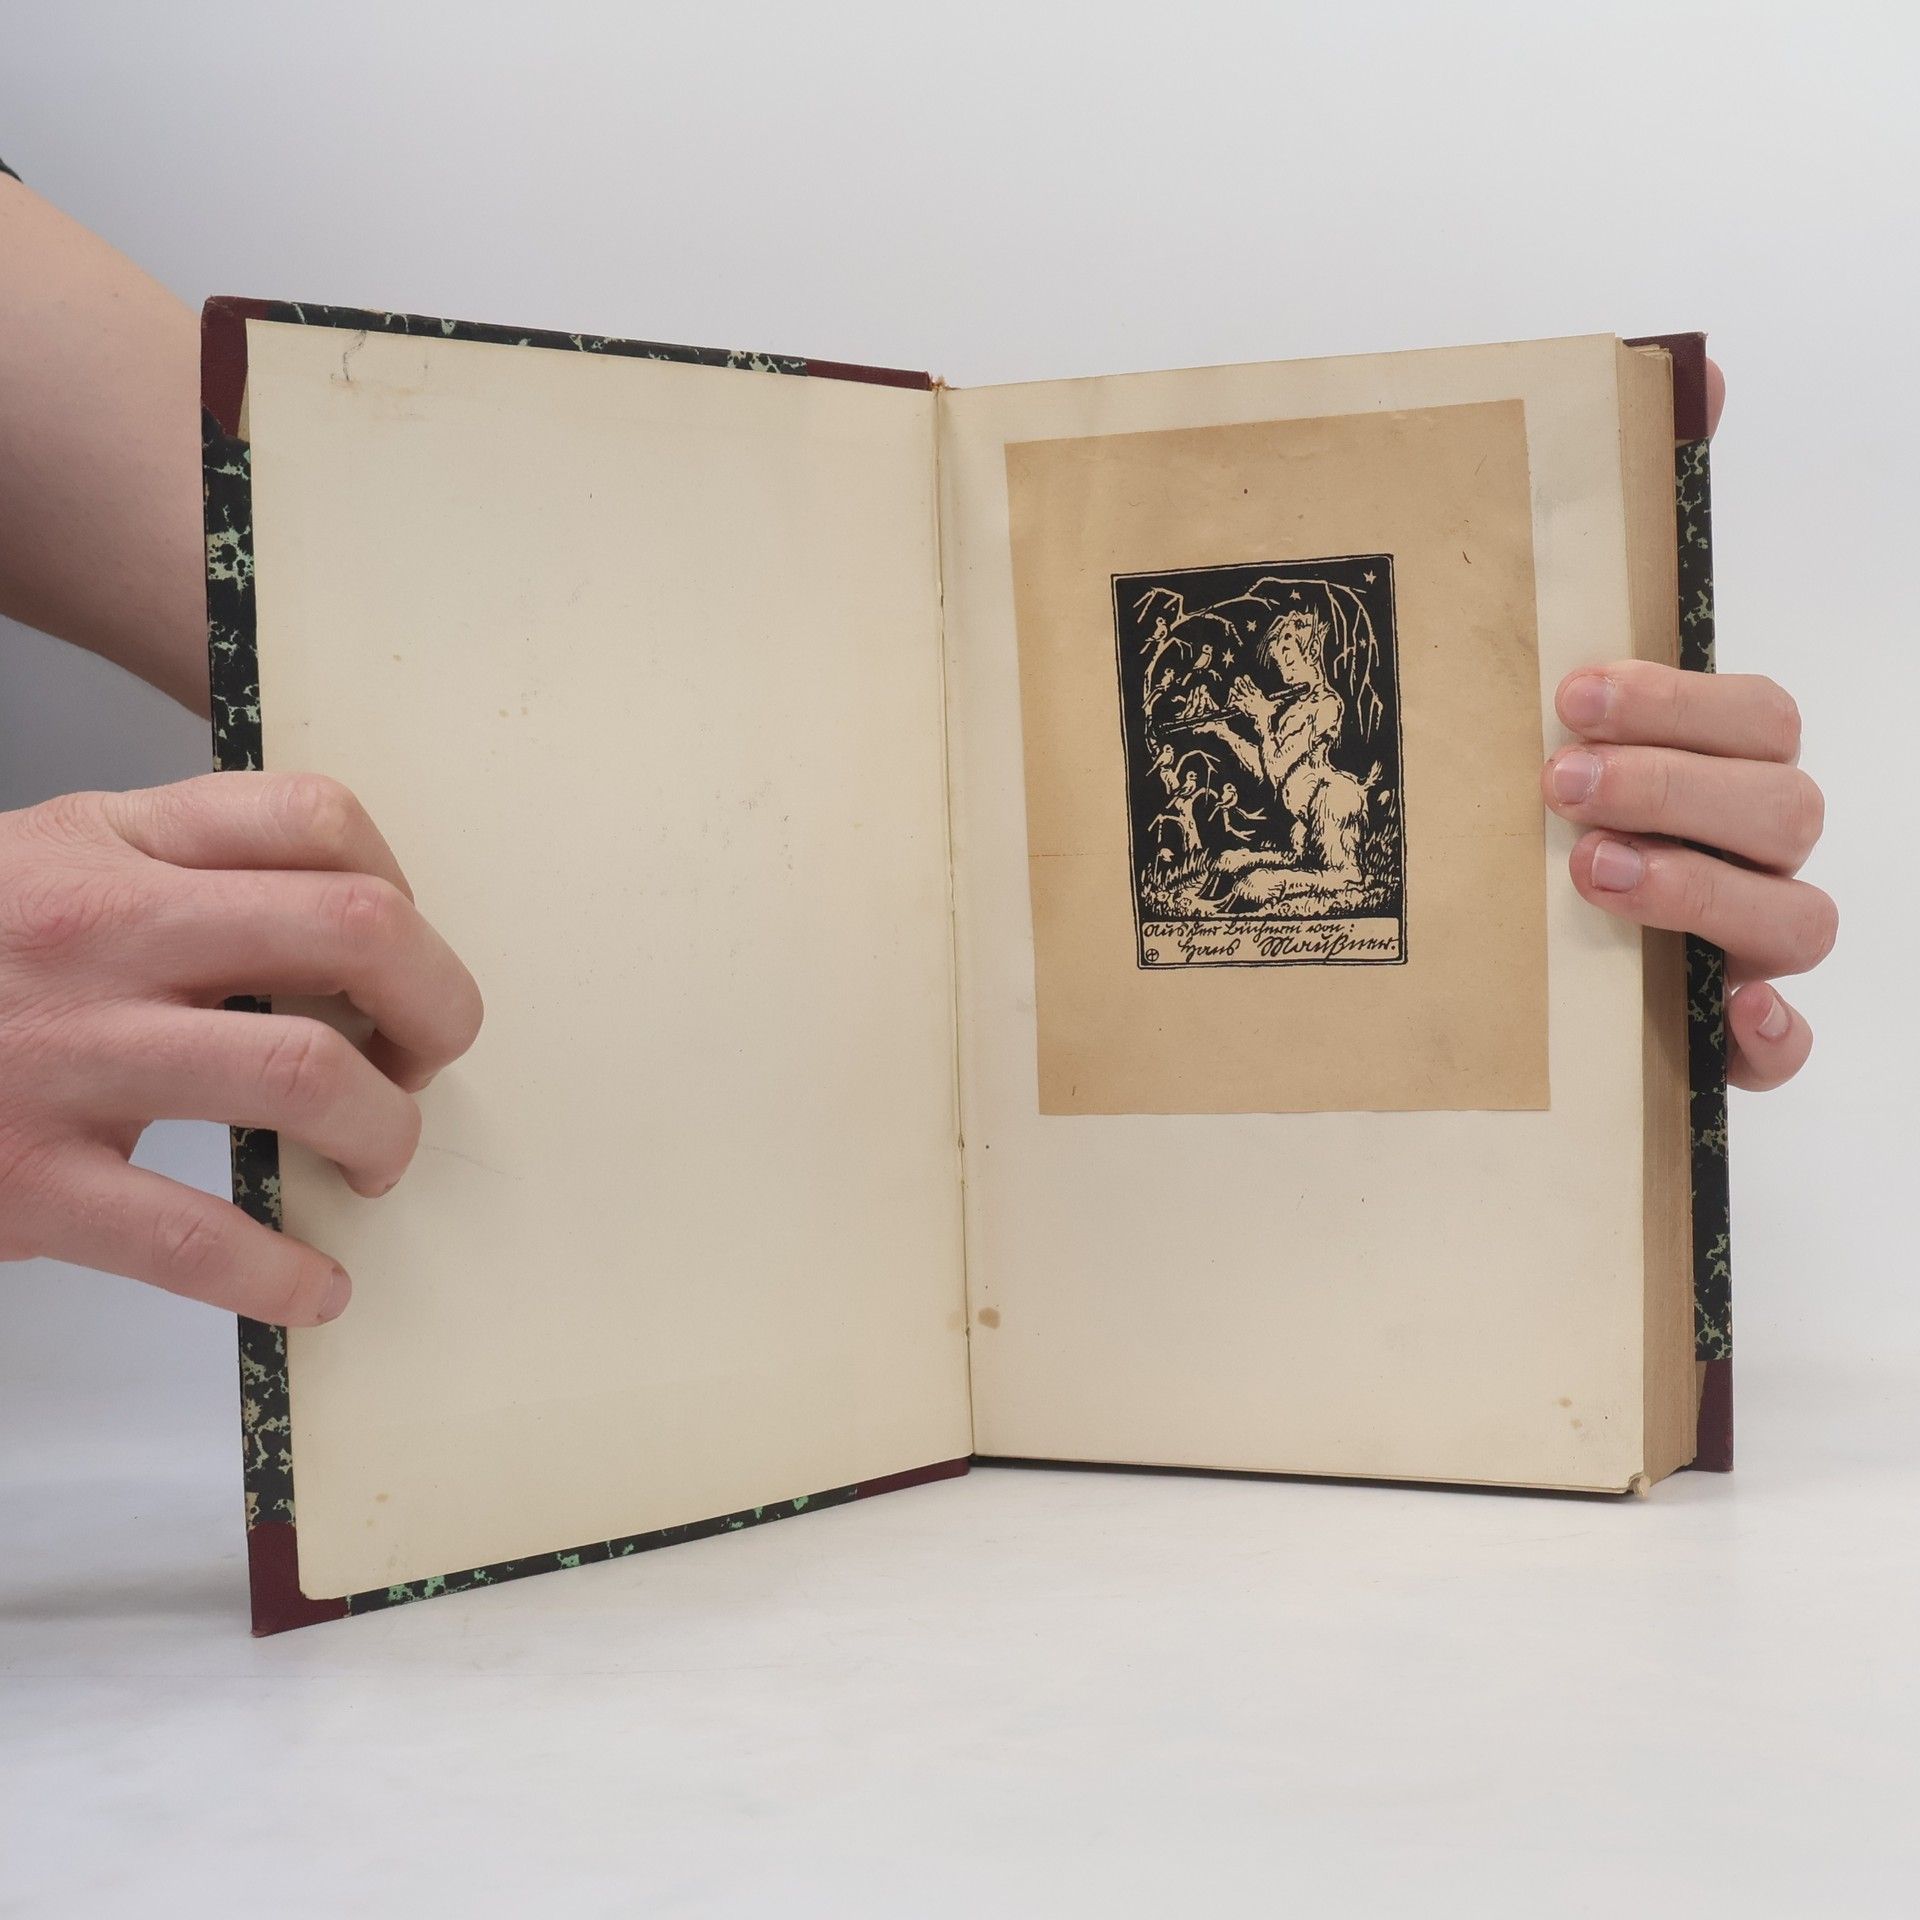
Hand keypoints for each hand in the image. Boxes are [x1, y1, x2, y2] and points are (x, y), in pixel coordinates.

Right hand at [0, 774, 483, 1321]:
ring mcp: (62, 1055)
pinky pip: (196, 1238)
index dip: (403, 889)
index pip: (316, 819)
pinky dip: (284, 1276)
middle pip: (355, 932)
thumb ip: (183, 865)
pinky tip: (312, 1289)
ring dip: (385, 1130)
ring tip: (376, 1159)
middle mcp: (99, 932)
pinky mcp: (24, 1180)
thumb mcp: (51, 860)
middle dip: (437, 1007)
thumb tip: (348, 927)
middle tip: (425, 1058)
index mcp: (114, 845)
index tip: (399, 956)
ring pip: (303, 1076)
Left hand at [1540, 363, 1831, 1089]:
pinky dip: (1767, 1037)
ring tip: (1592, 875)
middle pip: (1784, 807)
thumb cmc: (1535, 783)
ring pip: (1796, 915)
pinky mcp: (1720, 1034)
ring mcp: (1745, 941)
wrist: (1483, 924)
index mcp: (1716, 758)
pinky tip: (1725, 1020)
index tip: (1572, 691)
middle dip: (1676, 787)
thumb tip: (1709, 377)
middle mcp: (1749, 845)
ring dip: (1704, 890)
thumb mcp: (1548, 668)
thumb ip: (1630, 523)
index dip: (1679, 699)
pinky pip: (1782, 1043)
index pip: (1755, 713)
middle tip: (1557, 784)